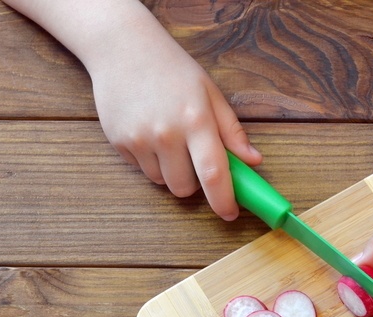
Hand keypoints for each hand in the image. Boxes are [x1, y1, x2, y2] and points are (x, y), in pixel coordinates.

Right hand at [87, 31, 260, 220]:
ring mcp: (139, 139)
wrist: (122, 47)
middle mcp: (166, 134)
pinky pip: (141, 170)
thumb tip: (254, 161)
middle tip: (194, 158)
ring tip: (169, 140)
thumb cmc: (173, 69)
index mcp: (196, 121)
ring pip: (162, 182)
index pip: (213, 174)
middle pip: (185, 188)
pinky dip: (150, 161)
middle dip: (195, 183)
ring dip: (171, 172)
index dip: (224, 201)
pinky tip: (149, 132)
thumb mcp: (210, 93)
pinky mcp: (118, 142)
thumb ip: (232, 131)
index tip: (230, 214)